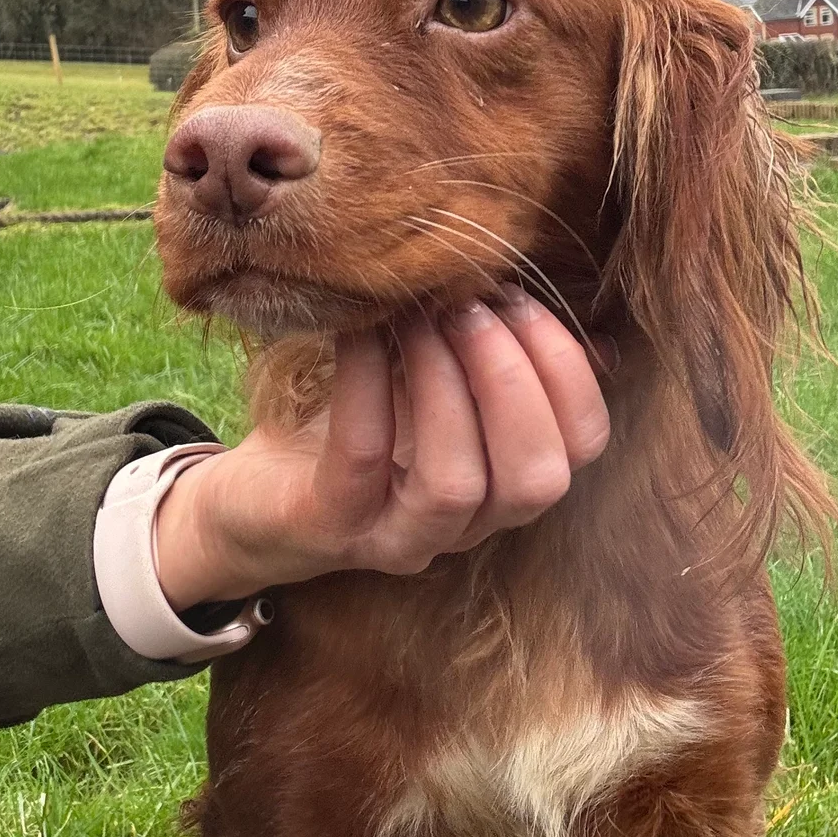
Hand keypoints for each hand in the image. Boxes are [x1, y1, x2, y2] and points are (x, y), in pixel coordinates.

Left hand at [155, 286, 614, 609]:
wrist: (254, 498)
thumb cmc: (359, 427)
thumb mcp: (434, 386)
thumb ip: (489, 358)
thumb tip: (551, 301)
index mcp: (506, 486)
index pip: (583, 446)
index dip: (567, 369)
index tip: (519, 298)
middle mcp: (467, 527)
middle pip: (536, 479)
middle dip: (513, 381)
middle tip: (470, 307)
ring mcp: (400, 538)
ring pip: (456, 483)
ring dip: (445, 384)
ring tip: (419, 317)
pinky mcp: (332, 528)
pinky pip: (362, 458)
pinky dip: (368, 384)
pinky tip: (362, 331)